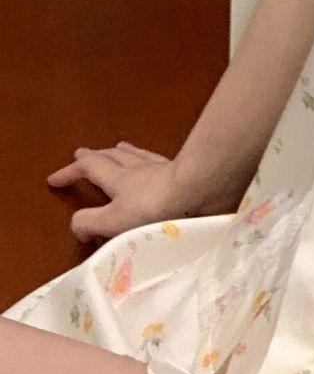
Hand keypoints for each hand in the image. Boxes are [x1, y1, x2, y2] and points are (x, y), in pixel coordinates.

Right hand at [45, 141, 220, 244]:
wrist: (199, 192)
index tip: (53, 179)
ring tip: (118, 147)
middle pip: (112, 155)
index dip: (69, 171)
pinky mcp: (183, 173)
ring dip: (123, 152)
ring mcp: (162, 168)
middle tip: (82, 152)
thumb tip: (78, 225)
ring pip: (137, 154)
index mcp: (118, 178)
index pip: (88, 167)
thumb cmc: (153, 208)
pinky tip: (156, 161)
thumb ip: (89, 222)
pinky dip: (150, 160)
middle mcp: (138, 169)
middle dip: (95, 155)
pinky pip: (159, 161)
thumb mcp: (113, 221)